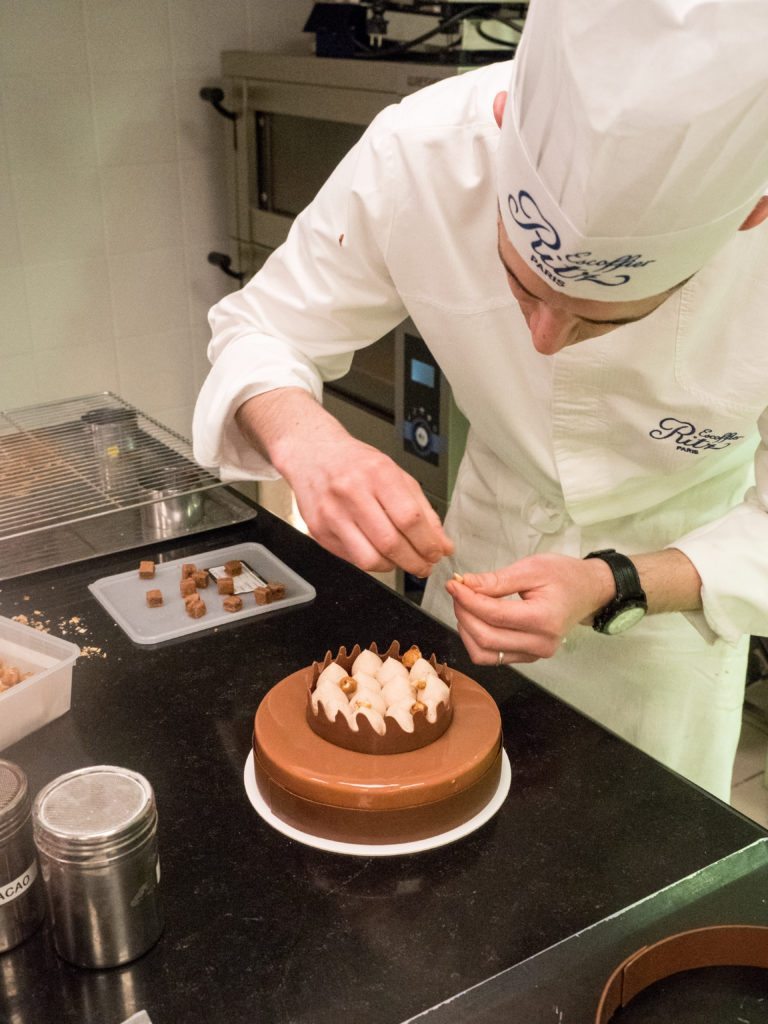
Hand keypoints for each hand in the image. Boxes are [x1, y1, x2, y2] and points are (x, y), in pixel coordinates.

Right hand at [237, 389, 452, 575]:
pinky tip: (379, 553)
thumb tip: (441, 544)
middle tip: (424, 566)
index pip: (409, 518)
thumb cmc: (356, 464)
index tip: (438, 553)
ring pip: (369, 559)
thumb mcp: (396, 475)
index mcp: (377, 473)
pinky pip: (352, 559)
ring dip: (393, 567)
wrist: (313, 455)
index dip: (428, 543)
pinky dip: (372, 562)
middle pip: (391, 542)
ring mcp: (332, 514)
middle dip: (415, 562)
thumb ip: (422, 510)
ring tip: (402, 561)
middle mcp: (351, 492)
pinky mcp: (318, 531)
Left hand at [445, 554, 614, 664]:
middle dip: (463, 613)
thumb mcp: (532, 568)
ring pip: (484, 653)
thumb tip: (464, 584)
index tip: (454, 583)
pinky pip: (492, 657)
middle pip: (485, 638)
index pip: (493, 615)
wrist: (588, 591)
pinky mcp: (527, 658)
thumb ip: (497, 580)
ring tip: (466, 604)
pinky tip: (476, 618)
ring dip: (466, 629)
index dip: (467, 599)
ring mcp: (534, 655)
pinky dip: (476, 639)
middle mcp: (540, 644)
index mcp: (544, 619)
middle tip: (458, 591)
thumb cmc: (564, 576)